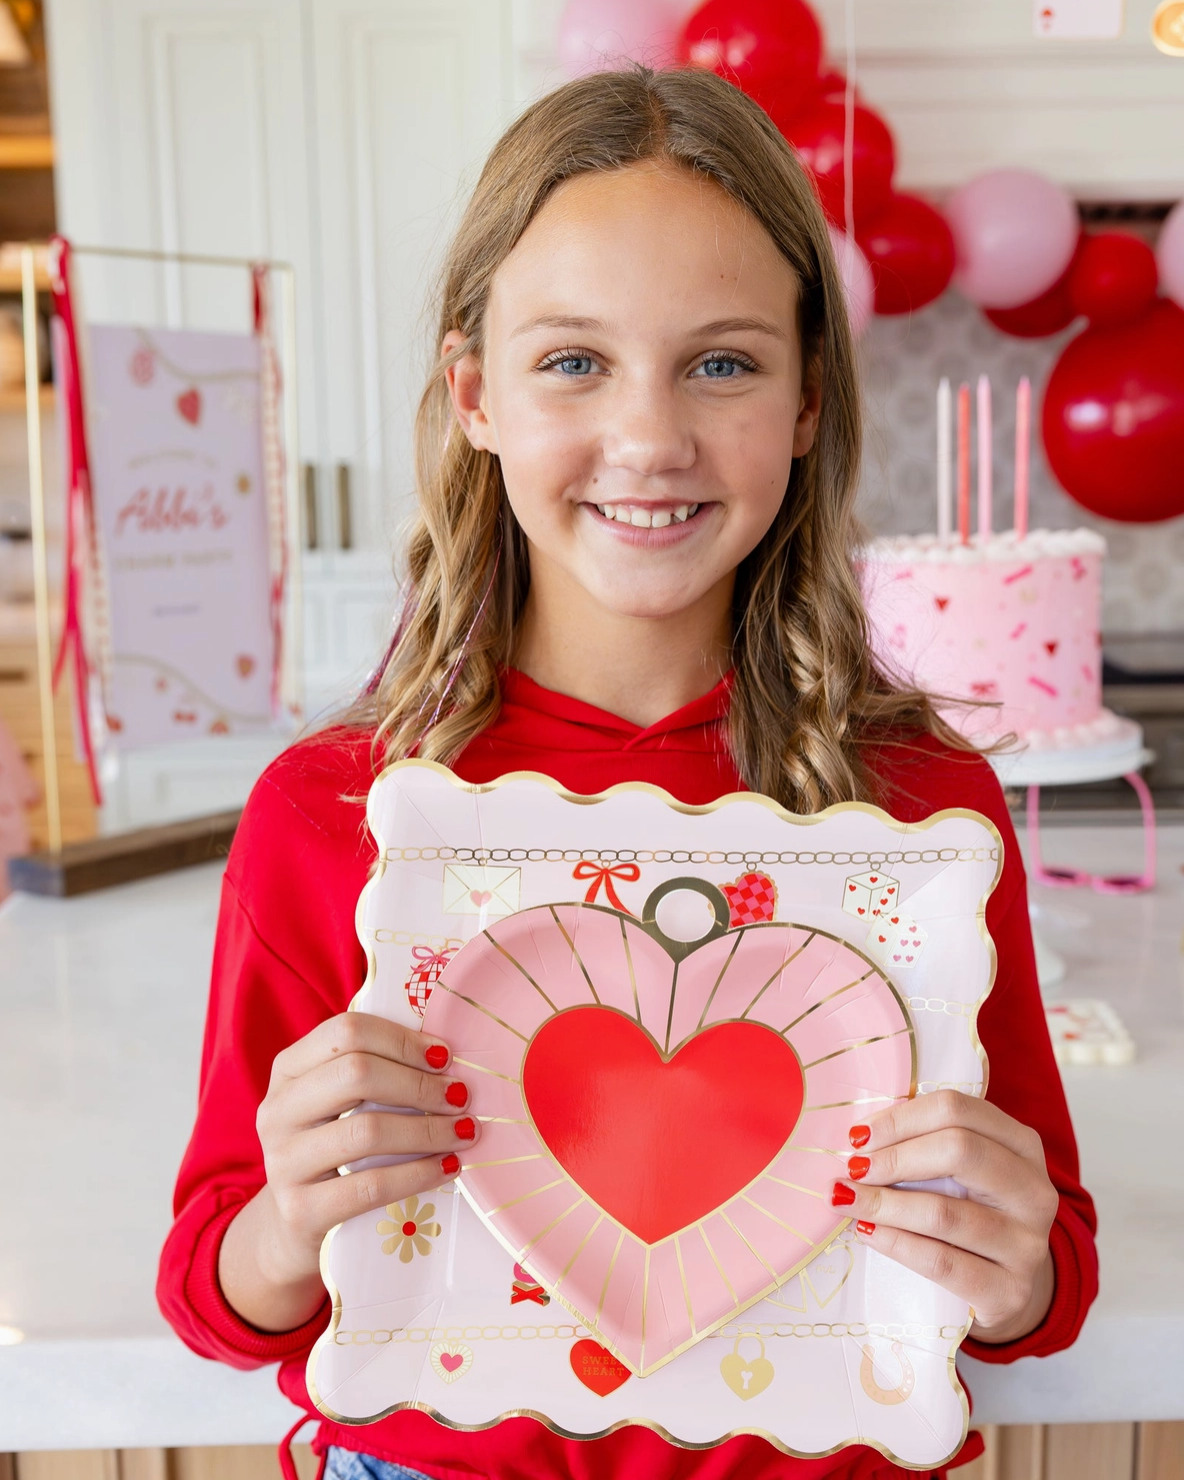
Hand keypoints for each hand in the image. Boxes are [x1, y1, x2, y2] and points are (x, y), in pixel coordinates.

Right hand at [219, 1011, 477, 1331]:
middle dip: (419, 1084)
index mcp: (289, 1070)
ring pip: (366, 1130)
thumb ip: (376, 1071)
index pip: (345, 1032)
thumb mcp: (337, 1103)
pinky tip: (448, 1167)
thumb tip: (446, 1054)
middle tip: (460, 1096)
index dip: (402, 1040)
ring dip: (427, 1129)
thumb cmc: (332, 1149)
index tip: (444, 1056)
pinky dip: (418, 1174)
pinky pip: (370, 1186)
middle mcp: (278, 1110)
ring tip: (464, 1132)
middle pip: (356, 1074)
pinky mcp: (300, 1210)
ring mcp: (283, 1162)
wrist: (291, 1226)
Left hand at [831, 1090, 1057, 1343]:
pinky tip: (867, 1233)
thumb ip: (926, 1144)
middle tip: (854, 1168)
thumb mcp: (962, 1172)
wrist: (1004, 1288)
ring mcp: (1027, 1244)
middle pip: (959, 1151)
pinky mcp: (1010, 1292)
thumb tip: (861, 1136)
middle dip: (895, 1158)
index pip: (958, 1110)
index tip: (859, 1135)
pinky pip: (942, 1262)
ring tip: (846, 1199)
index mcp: (1022, 1145)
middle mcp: (1034, 1190)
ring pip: (945, 1212)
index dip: (902, 1118)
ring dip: (884, 1203)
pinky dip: (896, 1243)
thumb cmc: (970, 1213)